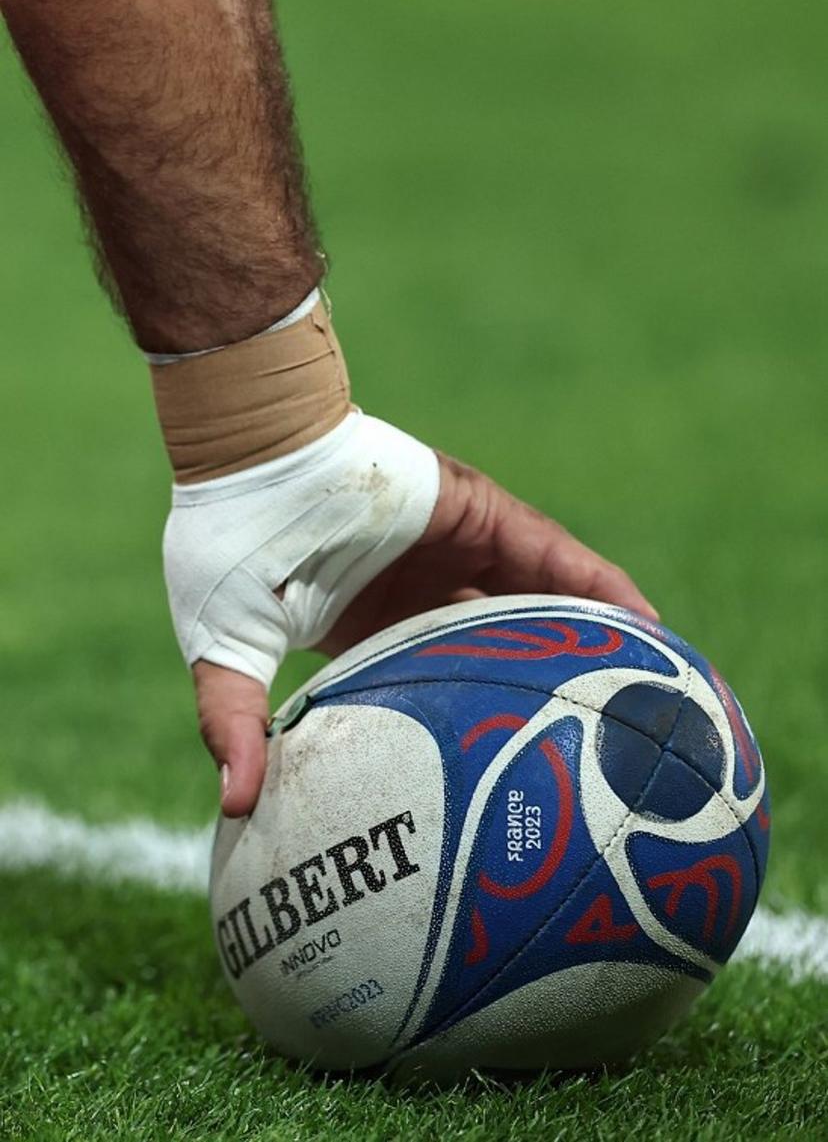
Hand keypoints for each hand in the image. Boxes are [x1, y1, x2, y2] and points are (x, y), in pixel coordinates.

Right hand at [195, 451, 656, 817]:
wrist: (253, 453)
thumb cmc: (231, 542)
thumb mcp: (229, 646)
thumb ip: (234, 721)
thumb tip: (235, 803)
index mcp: (380, 632)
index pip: (449, 691)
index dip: (483, 733)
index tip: (512, 789)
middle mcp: (433, 596)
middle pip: (513, 654)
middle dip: (555, 701)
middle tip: (604, 764)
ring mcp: (464, 555)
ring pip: (547, 608)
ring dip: (596, 651)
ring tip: (647, 710)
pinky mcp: (487, 515)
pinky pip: (560, 561)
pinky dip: (603, 595)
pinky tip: (647, 637)